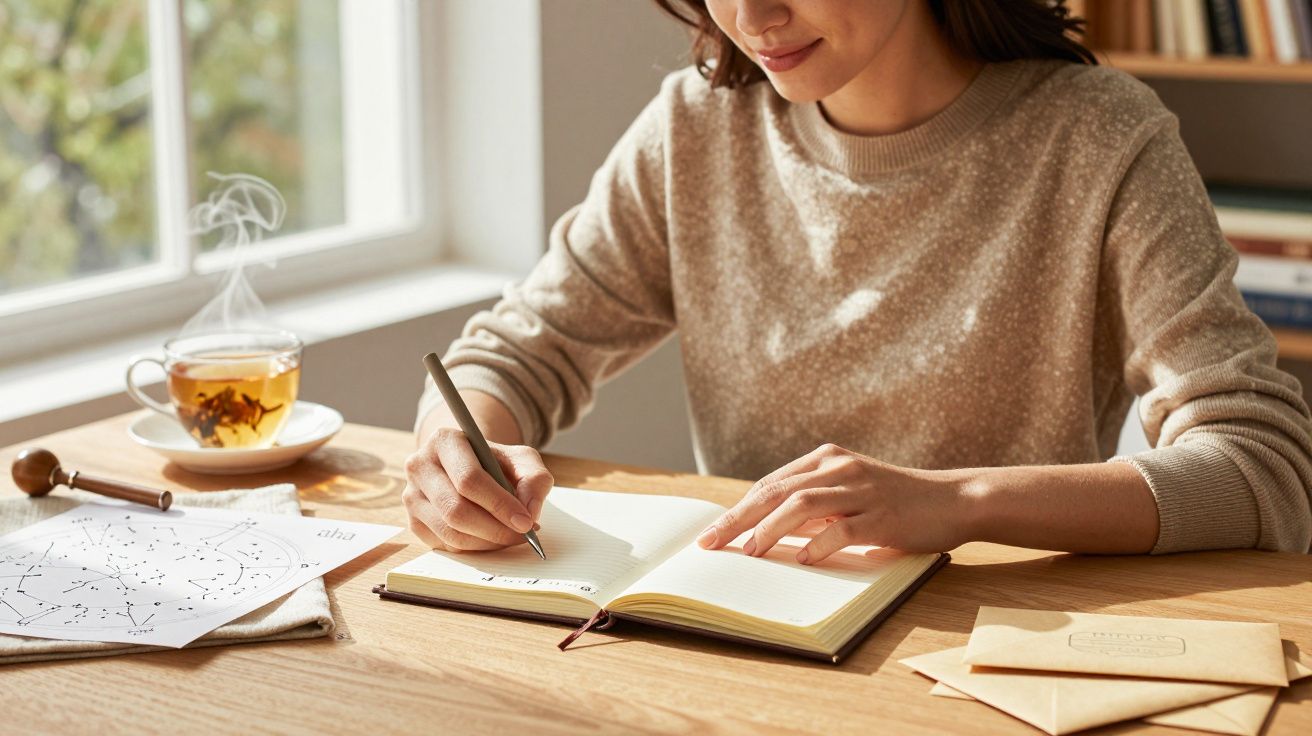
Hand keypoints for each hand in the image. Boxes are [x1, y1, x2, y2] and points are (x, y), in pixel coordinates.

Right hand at [402, 427, 553, 551]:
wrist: (470, 465)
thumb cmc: (496, 462)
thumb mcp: (522, 459)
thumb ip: (534, 478)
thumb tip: (529, 510)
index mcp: (444, 441)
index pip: (468, 479)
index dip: (499, 504)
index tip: (526, 521)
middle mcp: (419, 466)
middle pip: (456, 510)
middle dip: (495, 528)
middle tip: (523, 534)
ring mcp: (411, 495)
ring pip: (450, 532)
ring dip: (487, 541)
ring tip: (512, 536)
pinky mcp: (413, 521)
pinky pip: (445, 545)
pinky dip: (474, 548)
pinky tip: (493, 538)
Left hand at [695, 444, 973, 563]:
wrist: (953, 500)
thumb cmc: (895, 502)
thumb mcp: (849, 493)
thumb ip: (812, 505)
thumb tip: (764, 531)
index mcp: (826, 459)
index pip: (770, 484)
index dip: (738, 509)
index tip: (713, 532)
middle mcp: (839, 468)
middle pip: (775, 491)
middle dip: (738, 518)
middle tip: (711, 542)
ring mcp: (860, 490)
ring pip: (801, 504)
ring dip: (769, 529)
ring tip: (748, 552)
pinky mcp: (881, 515)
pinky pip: (842, 529)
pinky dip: (817, 544)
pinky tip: (802, 559)